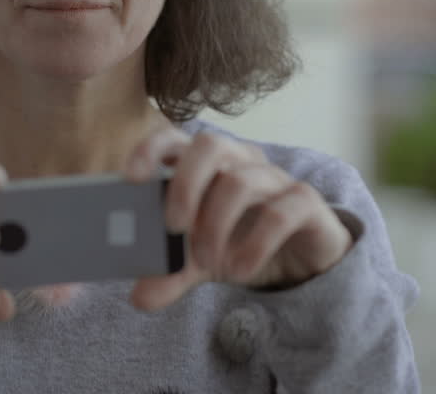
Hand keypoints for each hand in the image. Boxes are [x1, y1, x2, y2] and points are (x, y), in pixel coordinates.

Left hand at [123, 128, 352, 311]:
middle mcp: (239, 160)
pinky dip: (255, 245)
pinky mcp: (304, 202)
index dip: (151, 149)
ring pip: (242, 181)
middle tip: (173, 227)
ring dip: (217, 225)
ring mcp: (274, 177)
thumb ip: (170, 273)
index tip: (132, 178)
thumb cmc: (238, 241)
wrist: (298, 259)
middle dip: (186, 185)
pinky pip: (279, 213)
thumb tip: (138, 298)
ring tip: (208, 263)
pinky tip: (239, 271)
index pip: (174, 137)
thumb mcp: (199, 260)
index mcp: (205, 163)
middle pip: (210, 145)